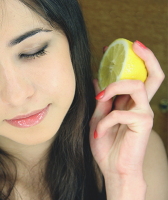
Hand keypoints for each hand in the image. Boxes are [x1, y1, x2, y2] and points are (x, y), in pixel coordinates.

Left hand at [89, 41, 163, 198]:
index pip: (136, 77)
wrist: (113, 169)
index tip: (110, 49)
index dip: (129, 61)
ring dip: (114, 87)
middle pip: (153, 76)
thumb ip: (101, 100)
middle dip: (147, 57)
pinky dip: (105, 122)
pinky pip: (121, 113)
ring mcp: (144, 114)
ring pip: (137, 85)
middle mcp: (141, 105)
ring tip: (100, 96)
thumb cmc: (106, 145)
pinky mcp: (143, 124)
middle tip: (134, 45)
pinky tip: (98, 133)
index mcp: (130, 103)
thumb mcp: (98, 118)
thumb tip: (96, 79)